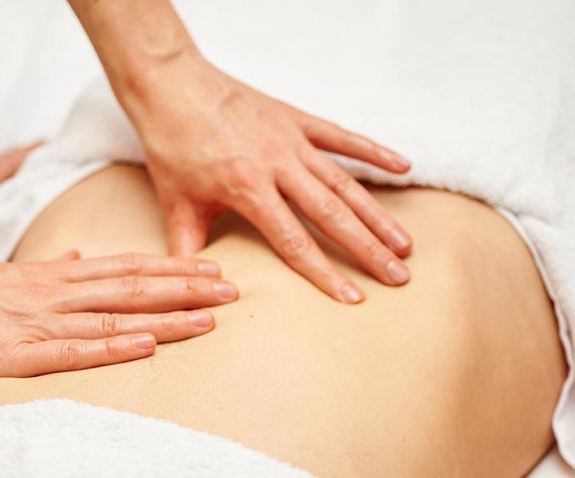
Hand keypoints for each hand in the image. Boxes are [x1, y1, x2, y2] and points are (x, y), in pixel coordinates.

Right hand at [0, 253, 236, 381]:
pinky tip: (147, 346)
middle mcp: (50, 292)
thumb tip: (80, 257)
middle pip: (130, 286)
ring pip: (113, 316)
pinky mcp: (12, 355)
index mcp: (47, 275)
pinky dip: (112, 347)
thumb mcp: (0, 276)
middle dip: (184, 288)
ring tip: (211, 315)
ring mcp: (34, 322)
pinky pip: (70, 351)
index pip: (122, 268)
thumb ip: (45, 269)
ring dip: (164, 316)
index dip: (168, 267)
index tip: (208, 268)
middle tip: (234, 288)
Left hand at [123, 51, 412, 302]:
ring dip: (376, 213)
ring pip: (344, 182)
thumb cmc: (171, 143)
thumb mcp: (175, 201)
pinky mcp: (296, 118)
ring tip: (404, 243)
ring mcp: (290, 140)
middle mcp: (277, 164)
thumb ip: (188, 247)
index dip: (324, 273)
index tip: (353, 298)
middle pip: (332, 215)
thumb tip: (192, 288)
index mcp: (247, 188)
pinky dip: (373, 151)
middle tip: (398, 276)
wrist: (170, 83)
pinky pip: (341, 137)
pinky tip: (403, 167)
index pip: (294, 241)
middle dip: (367, 248)